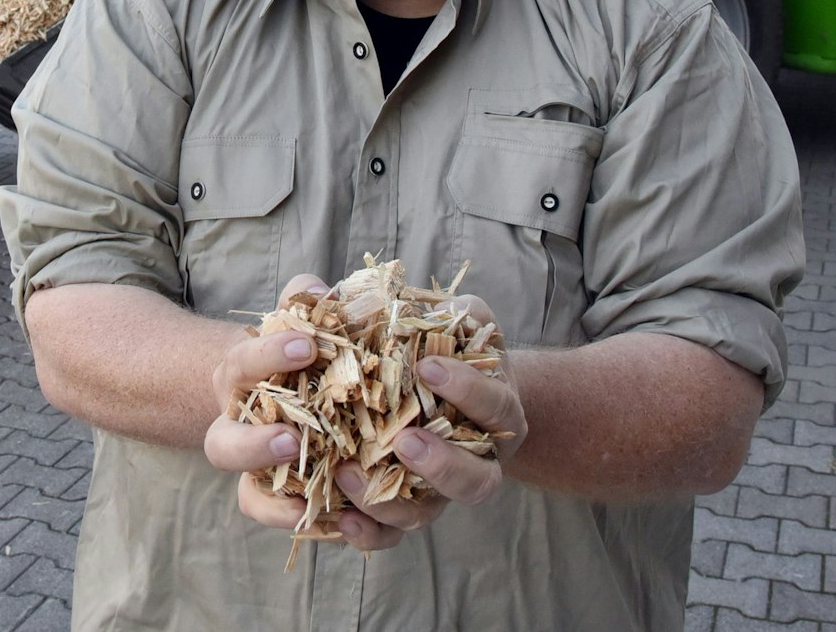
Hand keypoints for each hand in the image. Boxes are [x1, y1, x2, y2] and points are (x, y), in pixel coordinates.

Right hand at [205, 275, 369, 539]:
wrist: (281, 394)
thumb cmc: (297, 352)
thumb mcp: (296, 319)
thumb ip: (304, 300)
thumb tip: (320, 291)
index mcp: (240, 378)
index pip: (242, 365)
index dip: (269, 356)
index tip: (308, 345)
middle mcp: (238, 428)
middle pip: (222, 446)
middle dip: (253, 445)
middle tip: (291, 437)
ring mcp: (259, 471)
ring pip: (249, 494)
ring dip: (277, 499)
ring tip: (313, 499)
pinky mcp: (285, 500)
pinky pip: (287, 523)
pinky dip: (309, 527)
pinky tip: (343, 523)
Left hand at [330, 294, 527, 543]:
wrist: (440, 393)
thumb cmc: (442, 348)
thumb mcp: (448, 320)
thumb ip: (434, 308)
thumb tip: (406, 302)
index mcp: (494, 411)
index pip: (493, 404)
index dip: (467, 387)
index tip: (427, 364)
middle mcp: (476, 459)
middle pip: (476, 480)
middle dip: (442, 463)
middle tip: (405, 439)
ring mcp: (439, 491)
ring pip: (429, 514)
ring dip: (394, 502)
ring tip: (350, 476)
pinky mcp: (404, 509)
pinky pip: (391, 535)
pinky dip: (369, 533)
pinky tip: (341, 521)